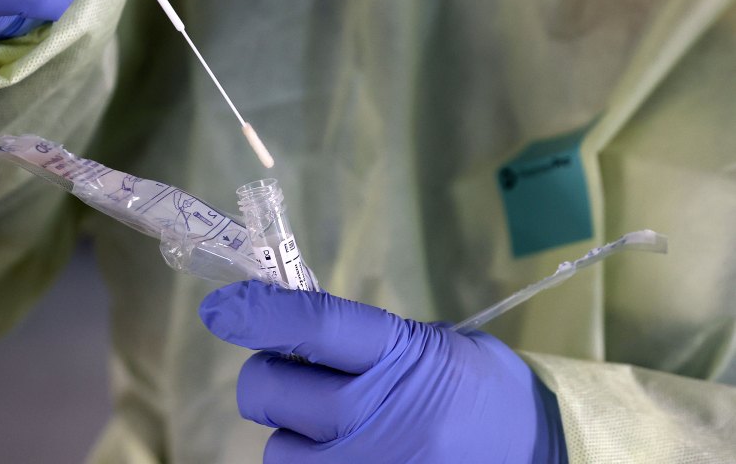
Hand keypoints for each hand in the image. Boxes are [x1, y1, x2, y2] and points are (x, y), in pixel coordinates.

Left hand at [200, 281, 567, 462]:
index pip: (315, 322)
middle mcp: (377, 415)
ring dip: (292, 437)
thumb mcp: (431, 344)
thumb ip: (362, 340)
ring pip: (276, 452)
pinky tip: (343, 456)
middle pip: (269, 390)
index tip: (219, 309)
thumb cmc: (479, 389)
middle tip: (296, 379)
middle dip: (269, 380)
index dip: (258, 311)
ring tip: (335, 434)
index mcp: (400, 355)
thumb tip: (289, 328)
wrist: (537, 451)